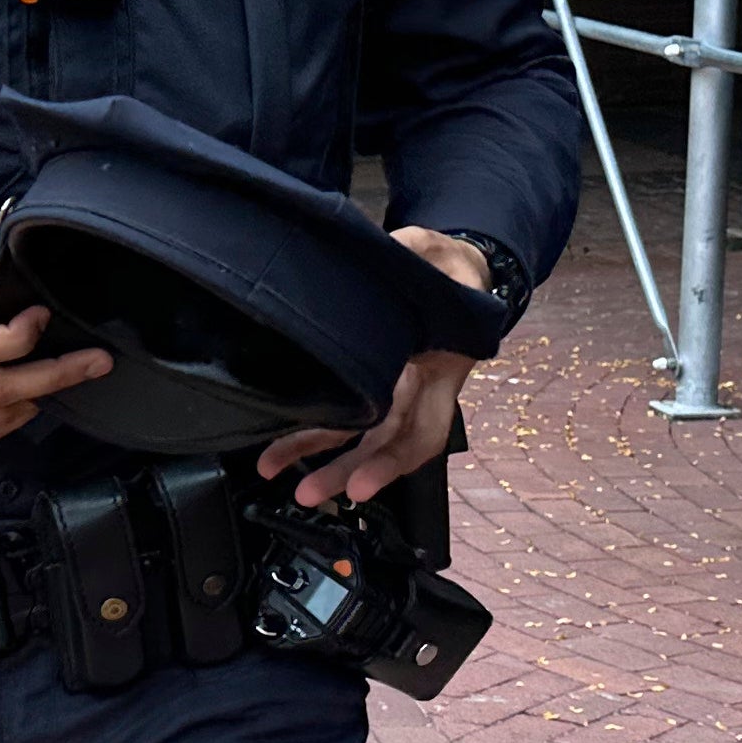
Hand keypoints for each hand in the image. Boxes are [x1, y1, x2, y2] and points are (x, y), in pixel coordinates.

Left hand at [254, 227, 487, 506]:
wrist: (459, 270)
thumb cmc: (446, 264)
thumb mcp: (433, 251)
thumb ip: (415, 254)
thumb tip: (395, 249)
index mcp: (442, 364)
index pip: (422, 424)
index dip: (392, 457)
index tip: (361, 484)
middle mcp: (423, 387)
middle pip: (390, 443)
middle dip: (351, 471)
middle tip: (311, 493)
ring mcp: (402, 391)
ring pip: (367, 437)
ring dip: (327, 462)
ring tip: (283, 480)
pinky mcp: (379, 386)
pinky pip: (351, 419)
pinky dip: (317, 437)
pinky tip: (282, 450)